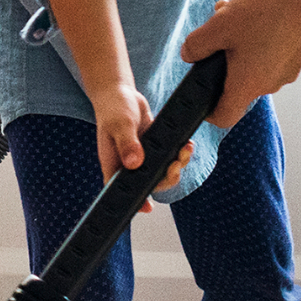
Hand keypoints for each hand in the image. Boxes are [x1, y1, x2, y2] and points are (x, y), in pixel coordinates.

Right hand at [91, 88, 190, 213]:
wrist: (121, 93)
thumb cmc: (114, 108)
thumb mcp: (120, 124)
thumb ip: (127, 143)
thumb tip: (135, 163)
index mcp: (114, 165)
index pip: (123, 190)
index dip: (136, 201)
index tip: (148, 207)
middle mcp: (129, 165)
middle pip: (150, 184)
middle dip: (167, 178)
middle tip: (175, 164)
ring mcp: (143, 157)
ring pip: (162, 171)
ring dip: (177, 164)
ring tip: (185, 149)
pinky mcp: (154, 147)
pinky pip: (168, 156)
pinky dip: (179, 152)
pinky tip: (186, 144)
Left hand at [182, 0, 300, 123]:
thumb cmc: (269, 13)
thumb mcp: (219, 25)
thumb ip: (197, 44)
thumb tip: (189, 54)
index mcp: (248, 84)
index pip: (225, 117)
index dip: (209, 112)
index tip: (202, 97)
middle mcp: (269, 83)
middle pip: (237, 81)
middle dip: (222, 56)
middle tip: (218, 28)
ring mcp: (286, 71)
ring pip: (253, 62)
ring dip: (239, 41)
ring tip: (236, 10)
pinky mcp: (296, 56)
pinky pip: (270, 54)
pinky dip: (259, 37)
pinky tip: (257, 12)